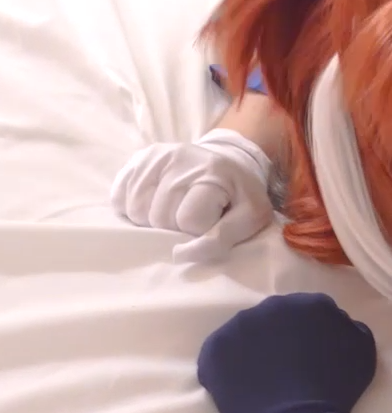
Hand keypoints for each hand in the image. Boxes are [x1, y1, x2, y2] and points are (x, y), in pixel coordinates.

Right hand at [110, 128, 273, 258]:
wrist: (228, 160)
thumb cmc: (238, 194)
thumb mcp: (250, 216)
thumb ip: (221, 239)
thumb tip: (179, 255)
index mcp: (212, 172)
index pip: (189, 220)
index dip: (200, 229)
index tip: (212, 218)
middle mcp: (179, 159)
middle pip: (159, 217)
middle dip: (175, 226)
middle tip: (191, 214)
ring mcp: (154, 157)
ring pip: (136, 211)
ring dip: (152, 220)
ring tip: (174, 209)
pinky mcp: (136, 159)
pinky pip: (119, 199)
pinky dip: (133, 209)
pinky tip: (155, 201)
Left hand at [198, 293, 377, 412]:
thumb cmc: (335, 392)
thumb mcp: (362, 351)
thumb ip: (350, 327)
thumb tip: (338, 324)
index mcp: (312, 303)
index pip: (310, 311)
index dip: (310, 333)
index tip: (310, 354)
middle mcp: (275, 305)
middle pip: (278, 317)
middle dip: (281, 335)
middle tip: (286, 364)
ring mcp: (241, 324)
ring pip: (249, 331)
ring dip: (254, 346)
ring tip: (260, 376)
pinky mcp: (216, 347)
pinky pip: (221, 350)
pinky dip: (227, 363)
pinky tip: (239, 382)